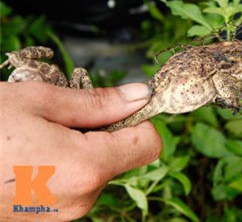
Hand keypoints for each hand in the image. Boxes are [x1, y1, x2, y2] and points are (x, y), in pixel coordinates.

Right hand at [0, 81, 160, 220]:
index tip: (118, 104)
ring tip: (36, 135)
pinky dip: (63, 165)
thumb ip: (98, 102)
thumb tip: (140, 95)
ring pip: (96, 170)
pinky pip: (73, 185)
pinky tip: (29, 155)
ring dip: (79, 147)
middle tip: (59, 116)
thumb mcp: (39, 102)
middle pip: (121, 156)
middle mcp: (81, 200)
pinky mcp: (45, 220)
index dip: (139, 119)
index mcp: (86, 169)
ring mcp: (62, 216)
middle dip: (103, 131)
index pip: (148, 144)